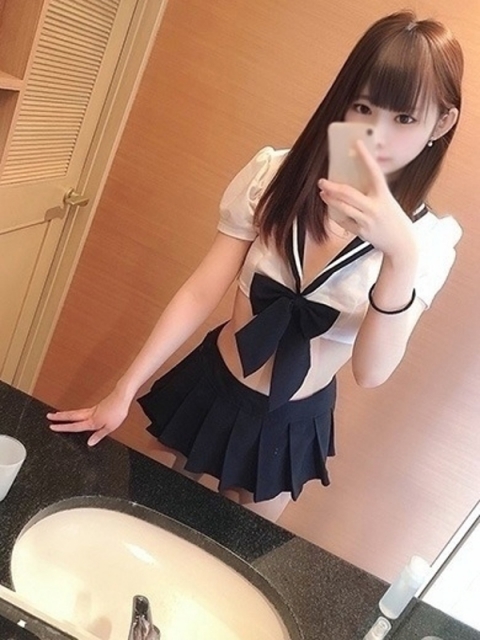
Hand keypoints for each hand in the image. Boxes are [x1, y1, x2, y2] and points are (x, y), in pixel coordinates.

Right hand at [47, 387, 130, 445]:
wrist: (122, 397)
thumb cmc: (117, 411)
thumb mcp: (110, 427)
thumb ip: (99, 435)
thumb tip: (90, 443)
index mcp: (92, 421)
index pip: (74, 426)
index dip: (62, 427)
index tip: (52, 427)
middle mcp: (90, 414)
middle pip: (71, 416)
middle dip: (59, 417)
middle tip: (48, 416)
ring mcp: (93, 409)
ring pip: (76, 412)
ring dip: (66, 414)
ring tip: (57, 414)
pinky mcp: (97, 406)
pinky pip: (83, 410)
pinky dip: (76, 412)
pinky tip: (76, 414)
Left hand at [318, 140, 417, 259]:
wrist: (401, 243)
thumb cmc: (394, 220)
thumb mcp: (388, 202)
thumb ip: (373, 193)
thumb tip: (355, 182)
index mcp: (384, 196)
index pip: (374, 171)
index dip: (365, 157)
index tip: (357, 144)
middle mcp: (375, 207)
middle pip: (348, 193)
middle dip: (332, 187)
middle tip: (322, 181)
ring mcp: (367, 220)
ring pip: (342, 207)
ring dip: (330, 200)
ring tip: (323, 193)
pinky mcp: (362, 232)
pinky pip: (344, 221)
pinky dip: (336, 214)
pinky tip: (331, 209)